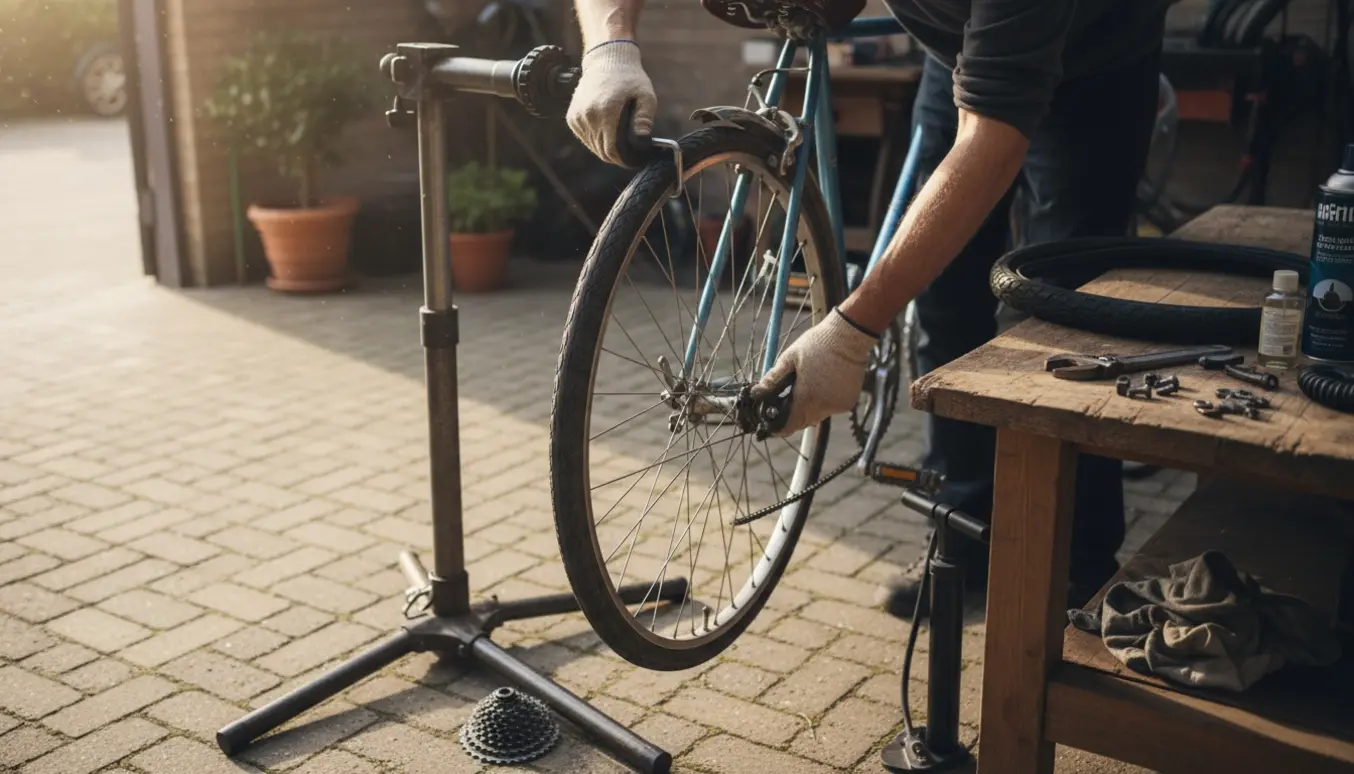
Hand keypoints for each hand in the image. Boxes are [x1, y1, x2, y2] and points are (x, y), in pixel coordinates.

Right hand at [566, 40, 656, 165]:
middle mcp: (588, 116)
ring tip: (620, 140)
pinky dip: (596, 140)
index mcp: (606, 111)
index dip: (623, 160)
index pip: (611, 150)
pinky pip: (585, 138)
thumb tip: (643, 141)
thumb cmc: (630, 79)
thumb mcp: (646, 96)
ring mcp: (577, 117)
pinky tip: (607, 131)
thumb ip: (644, 119)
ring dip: (606, 148)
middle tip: (630, 153)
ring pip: (593, 147)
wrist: (607, 61)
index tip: (634, 160)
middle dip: (617, 156)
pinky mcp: (572, 117)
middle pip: (602, 151)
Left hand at [750, 309, 878, 436]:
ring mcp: (839, 406)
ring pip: (817, 416)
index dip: (779, 427)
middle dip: (793, 415)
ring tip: (806, 387)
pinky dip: (823, 402)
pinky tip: (823, 385)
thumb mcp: (789, 358)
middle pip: (803, 422)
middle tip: (786, 400)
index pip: (790, 425)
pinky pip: (830, 409)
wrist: (848, 336)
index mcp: (807, 397)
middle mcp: (824, 406)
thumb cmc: (817, 344)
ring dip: (808, 408)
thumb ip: (772, 379)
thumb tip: (756, 393)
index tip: (772, 423)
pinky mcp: (849, 402)